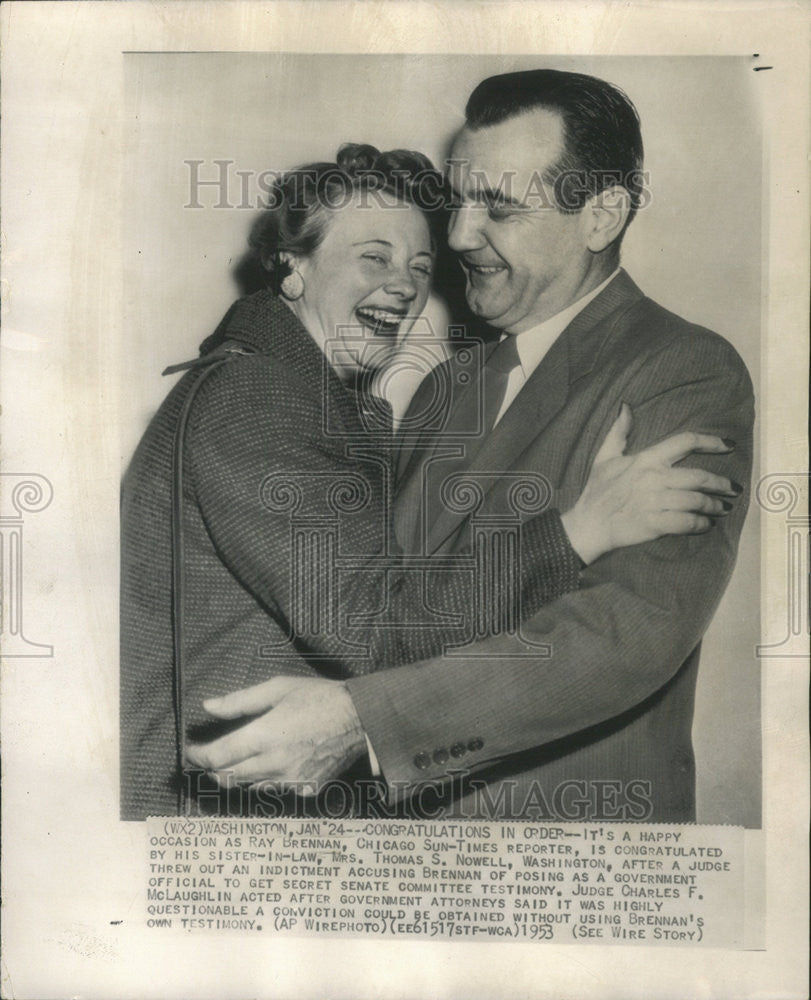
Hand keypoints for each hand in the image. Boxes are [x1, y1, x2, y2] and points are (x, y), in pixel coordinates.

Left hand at [185, 676, 366, 795]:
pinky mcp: (305, 790)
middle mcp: (274, 763)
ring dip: (236, 776)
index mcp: (265, 736)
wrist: (361, 719)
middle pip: (228, 777)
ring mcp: (291, 780)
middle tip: (208, 757)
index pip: (218, 757)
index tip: (190, 751)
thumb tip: (208, 706)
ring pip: (249, 787)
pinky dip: (264, 780)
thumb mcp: (278, 688)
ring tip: (235, 761)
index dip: (198, 756)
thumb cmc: (320, 697)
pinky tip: (268, 766)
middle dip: (213, 768)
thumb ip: (240, 701)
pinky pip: (275, 790)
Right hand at [560, 403, 739, 564]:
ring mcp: (655, 502)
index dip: (711, 441)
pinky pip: (687, 522)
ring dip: (714, 506)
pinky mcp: (655, 524)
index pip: (685, 442)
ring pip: (696, 500)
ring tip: (722, 509)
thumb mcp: (604, 457)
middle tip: (733, 489)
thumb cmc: (597, 491)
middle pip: (699, 476)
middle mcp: (653, 478)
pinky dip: (701, 525)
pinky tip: (706, 525)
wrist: (587, 525)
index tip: (730, 445)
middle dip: (721, 483)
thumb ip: (618, 431)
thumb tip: (625, 406)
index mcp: (645, 459)